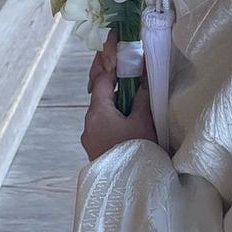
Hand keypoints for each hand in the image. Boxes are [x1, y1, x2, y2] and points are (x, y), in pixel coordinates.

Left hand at [82, 31, 157, 160]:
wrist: (127, 190)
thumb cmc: (136, 151)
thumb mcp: (143, 120)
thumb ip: (141, 95)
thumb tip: (142, 73)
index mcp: (98, 112)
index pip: (100, 78)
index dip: (108, 58)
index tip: (115, 41)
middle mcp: (89, 123)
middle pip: (97, 91)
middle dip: (107, 72)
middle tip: (117, 54)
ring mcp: (91, 136)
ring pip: (100, 106)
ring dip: (111, 92)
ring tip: (126, 79)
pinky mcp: (96, 147)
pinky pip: (102, 119)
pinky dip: (112, 107)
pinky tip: (125, 106)